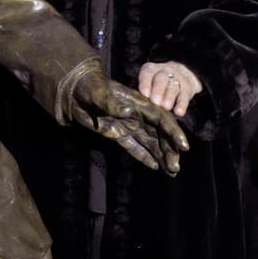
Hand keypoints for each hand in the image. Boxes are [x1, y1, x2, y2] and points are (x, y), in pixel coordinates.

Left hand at [71, 68, 188, 174]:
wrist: (74, 90)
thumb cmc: (88, 87)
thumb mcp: (99, 93)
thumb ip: (113, 103)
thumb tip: (129, 112)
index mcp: (137, 104)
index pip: (160, 119)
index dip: (173, 132)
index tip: (183, 146)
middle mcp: (137, 116)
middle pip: (158, 134)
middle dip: (169, 150)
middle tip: (175, 168)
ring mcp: (128, 126)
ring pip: (149, 142)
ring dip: (161, 156)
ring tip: (172, 172)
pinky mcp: (117, 134)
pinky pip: (134, 147)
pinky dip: (144, 156)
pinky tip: (155, 167)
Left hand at [137, 61, 202, 116]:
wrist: (182, 74)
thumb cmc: (157, 83)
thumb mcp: (148, 82)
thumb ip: (142, 91)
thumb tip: (134, 104)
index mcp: (151, 69)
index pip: (147, 73)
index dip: (146, 83)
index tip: (145, 93)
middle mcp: (164, 72)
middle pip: (161, 78)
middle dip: (158, 90)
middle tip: (155, 101)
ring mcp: (177, 79)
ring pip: (173, 86)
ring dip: (169, 97)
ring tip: (166, 107)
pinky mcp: (187, 89)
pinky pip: (185, 96)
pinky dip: (182, 104)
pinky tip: (179, 112)